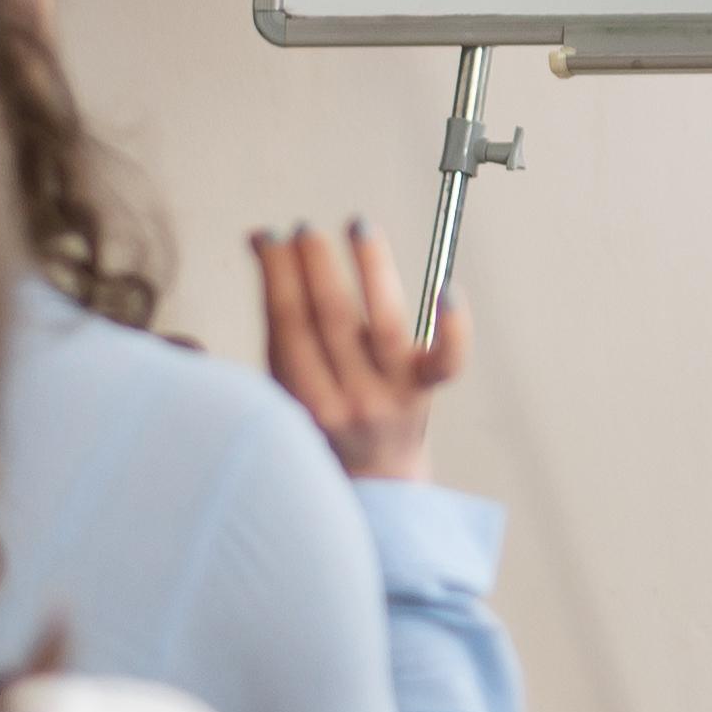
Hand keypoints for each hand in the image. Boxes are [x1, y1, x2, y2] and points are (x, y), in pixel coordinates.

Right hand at [256, 220, 465, 482]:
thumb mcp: (285, 382)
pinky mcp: (428, 391)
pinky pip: (446, 359)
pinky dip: (452, 325)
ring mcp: (392, 397)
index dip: (276, 273)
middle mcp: (348, 401)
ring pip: (384, 323)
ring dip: (371, 268)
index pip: (286, 323)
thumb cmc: (323, 423)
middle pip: (330, 318)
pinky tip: (448, 287)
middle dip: (314, 265)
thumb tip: (259, 237)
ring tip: (358, 225)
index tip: (268, 236)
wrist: (375, 486)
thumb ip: (275, 318)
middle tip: (303, 230)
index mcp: (302, 400)